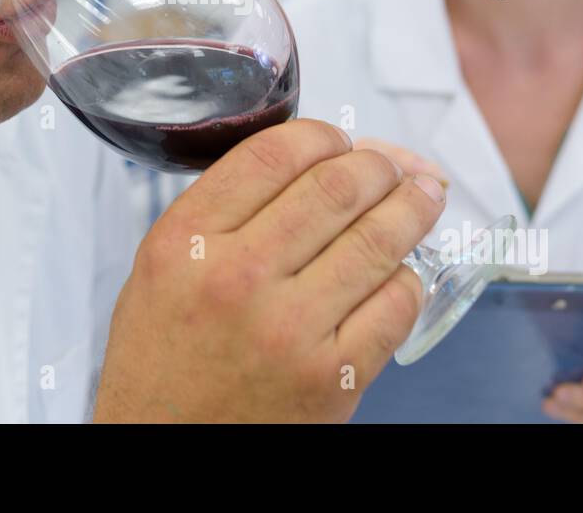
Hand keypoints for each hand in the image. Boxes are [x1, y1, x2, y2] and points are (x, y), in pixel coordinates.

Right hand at [92, 119, 447, 421]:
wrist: (163, 446)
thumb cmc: (163, 361)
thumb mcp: (160, 268)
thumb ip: (219, 211)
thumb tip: (309, 162)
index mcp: (186, 242)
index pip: (273, 154)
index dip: (322, 135)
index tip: (337, 141)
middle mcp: (236, 279)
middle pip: (336, 186)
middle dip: (379, 165)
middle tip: (389, 167)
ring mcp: (290, 330)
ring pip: (378, 239)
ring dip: (412, 207)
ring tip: (422, 195)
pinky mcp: (333, 377)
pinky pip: (397, 303)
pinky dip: (409, 276)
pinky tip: (402, 269)